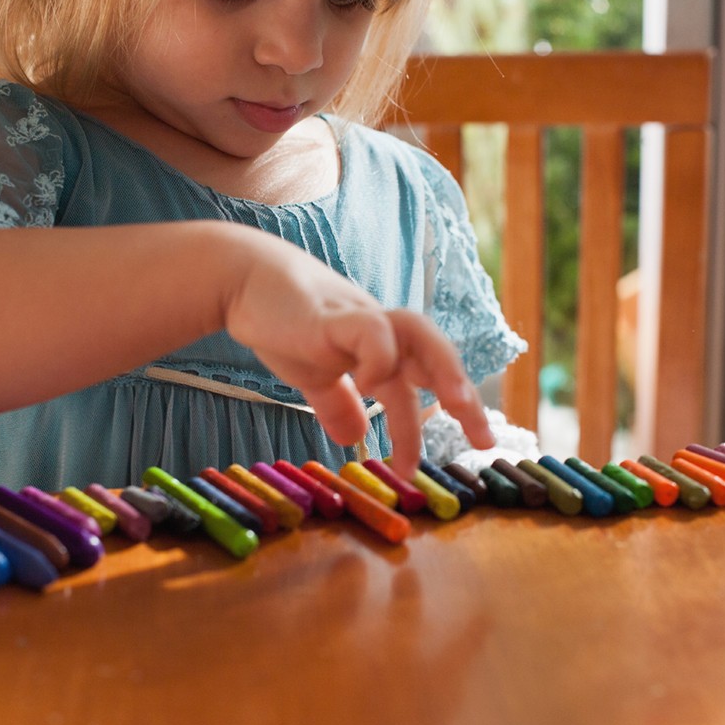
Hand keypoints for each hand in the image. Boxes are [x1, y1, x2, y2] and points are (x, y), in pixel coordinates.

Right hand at [225, 240, 493, 477]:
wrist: (240, 277)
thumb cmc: (278, 320)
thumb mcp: (312, 372)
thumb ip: (335, 402)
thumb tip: (354, 437)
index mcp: (378, 344)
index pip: (425, 375)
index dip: (447, 411)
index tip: (467, 447)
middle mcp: (378, 329)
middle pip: (436, 351)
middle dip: (464, 393)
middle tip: (483, 437)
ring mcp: (358, 319)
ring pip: (419, 335)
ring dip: (443, 371)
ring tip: (454, 410)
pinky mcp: (332, 316)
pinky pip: (373, 331)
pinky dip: (380, 359)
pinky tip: (367, 386)